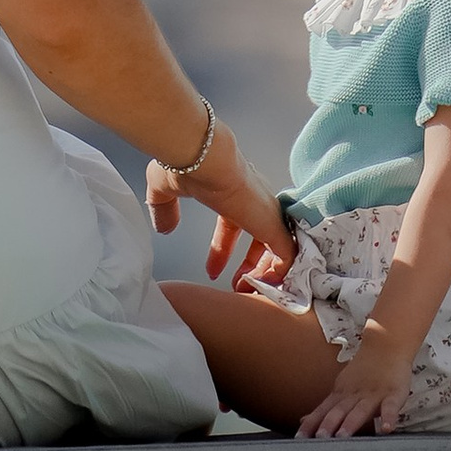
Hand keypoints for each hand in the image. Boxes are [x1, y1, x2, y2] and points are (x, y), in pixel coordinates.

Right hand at [146, 133, 294, 288]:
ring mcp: (265, 212)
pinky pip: (286, 255)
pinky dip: (278, 274)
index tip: (213, 271)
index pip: (234, 225)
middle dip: (251, 265)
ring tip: (249, 293)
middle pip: (261, 238)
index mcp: (230, 192)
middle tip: (237, 286)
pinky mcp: (273, 224)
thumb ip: (165, 209)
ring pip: (277, 247)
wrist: (205, 157)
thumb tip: (165, 228)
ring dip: (264, 273)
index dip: (223, 250)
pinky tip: (261, 288)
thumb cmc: (188, 166)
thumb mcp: (166, 190)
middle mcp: (253, 201)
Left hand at [296, 323, 416, 437]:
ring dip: (351, 423)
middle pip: (339, 410)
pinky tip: (387, 429)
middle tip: (319, 438)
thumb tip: (304, 420)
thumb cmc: (365, 372)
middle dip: (328, 424)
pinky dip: (389, 417)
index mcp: (341, 395)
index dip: (311, 424)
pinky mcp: (394, 394)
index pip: (322, 411)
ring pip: (361, 410)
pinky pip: (391, 407)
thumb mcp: (341, 388)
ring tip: (343, 435)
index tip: (300, 438)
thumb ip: (326, 408)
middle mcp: (355, 395)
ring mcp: (374, 394)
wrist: (387, 344)